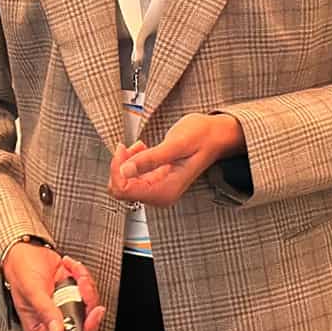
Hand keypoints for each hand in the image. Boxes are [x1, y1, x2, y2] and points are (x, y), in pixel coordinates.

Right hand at [2, 243, 105, 330]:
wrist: (23, 248)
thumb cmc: (19, 271)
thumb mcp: (32, 292)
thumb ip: (46, 312)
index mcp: (40, 330)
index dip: (85, 328)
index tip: (93, 312)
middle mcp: (54, 321)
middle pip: (84, 322)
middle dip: (87, 299)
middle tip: (82, 283)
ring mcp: (64, 306)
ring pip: (89, 304)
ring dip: (85, 283)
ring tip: (73, 270)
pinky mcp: (72, 293)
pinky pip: (87, 288)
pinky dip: (82, 274)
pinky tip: (69, 266)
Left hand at [110, 112, 245, 207]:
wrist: (214, 135)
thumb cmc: (201, 137)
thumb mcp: (175, 144)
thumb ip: (150, 159)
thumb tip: (125, 170)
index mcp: (165, 191)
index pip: (124, 190)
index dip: (118, 169)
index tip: (123, 148)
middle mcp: (161, 195)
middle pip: (121, 189)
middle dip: (122, 165)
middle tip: (132, 146)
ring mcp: (158, 189)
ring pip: (125, 182)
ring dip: (127, 162)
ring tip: (141, 146)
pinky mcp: (156, 181)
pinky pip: (133, 177)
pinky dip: (132, 161)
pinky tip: (143, 149)